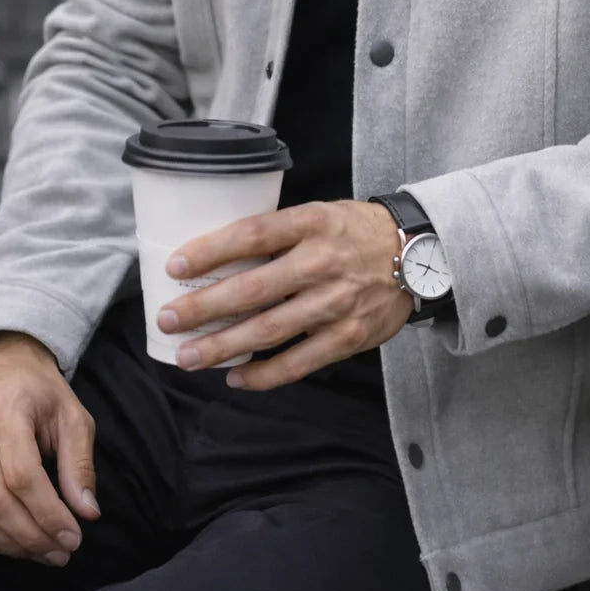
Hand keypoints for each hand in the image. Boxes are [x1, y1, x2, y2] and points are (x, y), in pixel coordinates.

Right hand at [0, 331, 100, 565]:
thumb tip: (87, 514)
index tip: (73, 538)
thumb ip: (80, 464)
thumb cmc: (41, 391)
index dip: (48, 515)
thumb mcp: (72, 416)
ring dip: (7, 545)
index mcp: (4, 406)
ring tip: (39, 551)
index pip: (22, 476)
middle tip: (60, 553)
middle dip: (31, 536)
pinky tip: (8, 543)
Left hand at [158, 199, 411, 388]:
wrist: (421, 255)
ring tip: (188, 356)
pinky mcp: (348, 337)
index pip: (252, 235)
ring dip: (222, 346)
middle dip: (203, 307)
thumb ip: (279, 232)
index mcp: (312, 223)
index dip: (210, 251)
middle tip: (167, 319)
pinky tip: (235, 378)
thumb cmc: (356, 232)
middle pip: (252, 289)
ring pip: (268, 331)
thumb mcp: (320, 213)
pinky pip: (298, 363)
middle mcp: (322, 262)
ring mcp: (335, 303)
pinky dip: (264, 374)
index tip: (175, 265)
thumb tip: (219, 254)